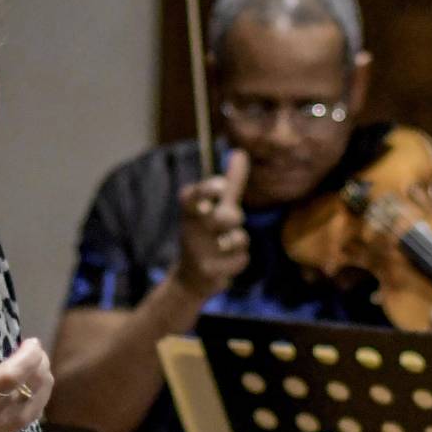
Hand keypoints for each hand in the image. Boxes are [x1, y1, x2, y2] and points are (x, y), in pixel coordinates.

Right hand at [0, 290, 51, 431]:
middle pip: (7, 379)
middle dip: (26, 358)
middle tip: (32, 343)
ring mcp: (5, 414)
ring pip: (32, 383)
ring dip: (37, 363)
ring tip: (31, 355)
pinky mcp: (26, 419)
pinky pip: (44, 391)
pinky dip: (43, 375)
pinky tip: (34, 371)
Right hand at [173, 149, 251, 297]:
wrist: (191, 278)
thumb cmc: (206, 235)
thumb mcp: (215, 208)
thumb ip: (230, 184)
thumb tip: (240, 153)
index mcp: (189, 209)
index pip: (194, 195)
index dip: (209, 189)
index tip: (221, 186)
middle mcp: (190, 228)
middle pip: (226, 217)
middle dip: (235, 218)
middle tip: (230, 221)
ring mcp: (198, 251)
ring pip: (238, 239)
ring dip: (238, 241)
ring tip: (224, 246)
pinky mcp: (208, 271)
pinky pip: (241, 259)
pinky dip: (238, 261)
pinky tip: (224, 263)